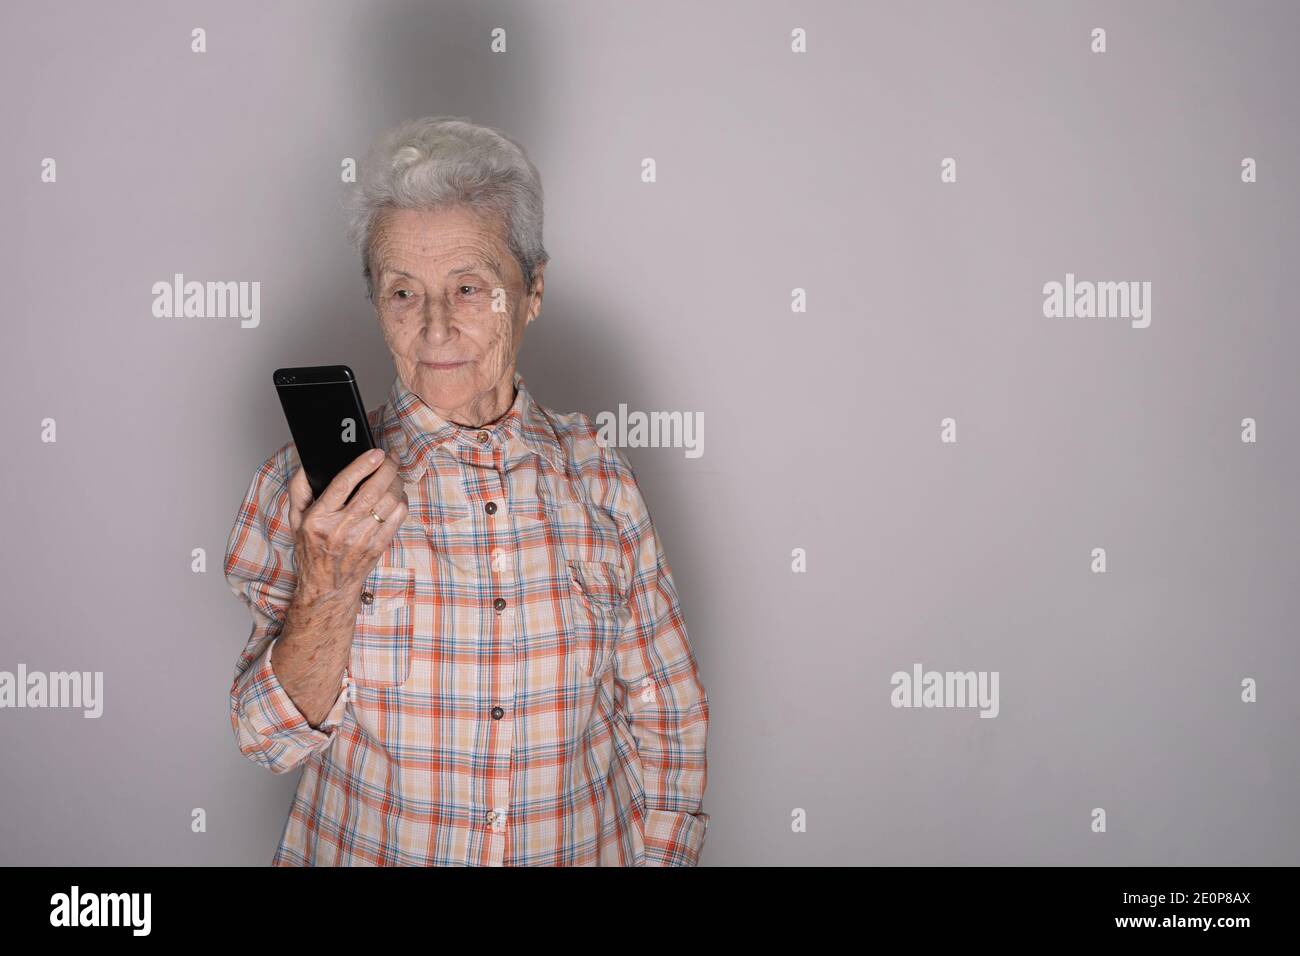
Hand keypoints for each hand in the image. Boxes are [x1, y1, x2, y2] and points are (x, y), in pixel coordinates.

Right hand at [287, 448, 408, 604]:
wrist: (326, 586)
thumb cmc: (311, 549)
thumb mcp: (296, 520)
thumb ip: (299, 490)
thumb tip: (308, 465)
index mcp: (318, 519)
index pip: (343, 484)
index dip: (362, 465)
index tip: (376, 452)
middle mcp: (341, 529)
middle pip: (372, 490)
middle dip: (387, 469)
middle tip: (390, 458)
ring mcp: (362, 539)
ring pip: (389, 502)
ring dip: (396, 483)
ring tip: (394, 474)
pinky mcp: (378, 547)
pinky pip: (398, 517)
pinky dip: (401, 501)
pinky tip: (397, 494)